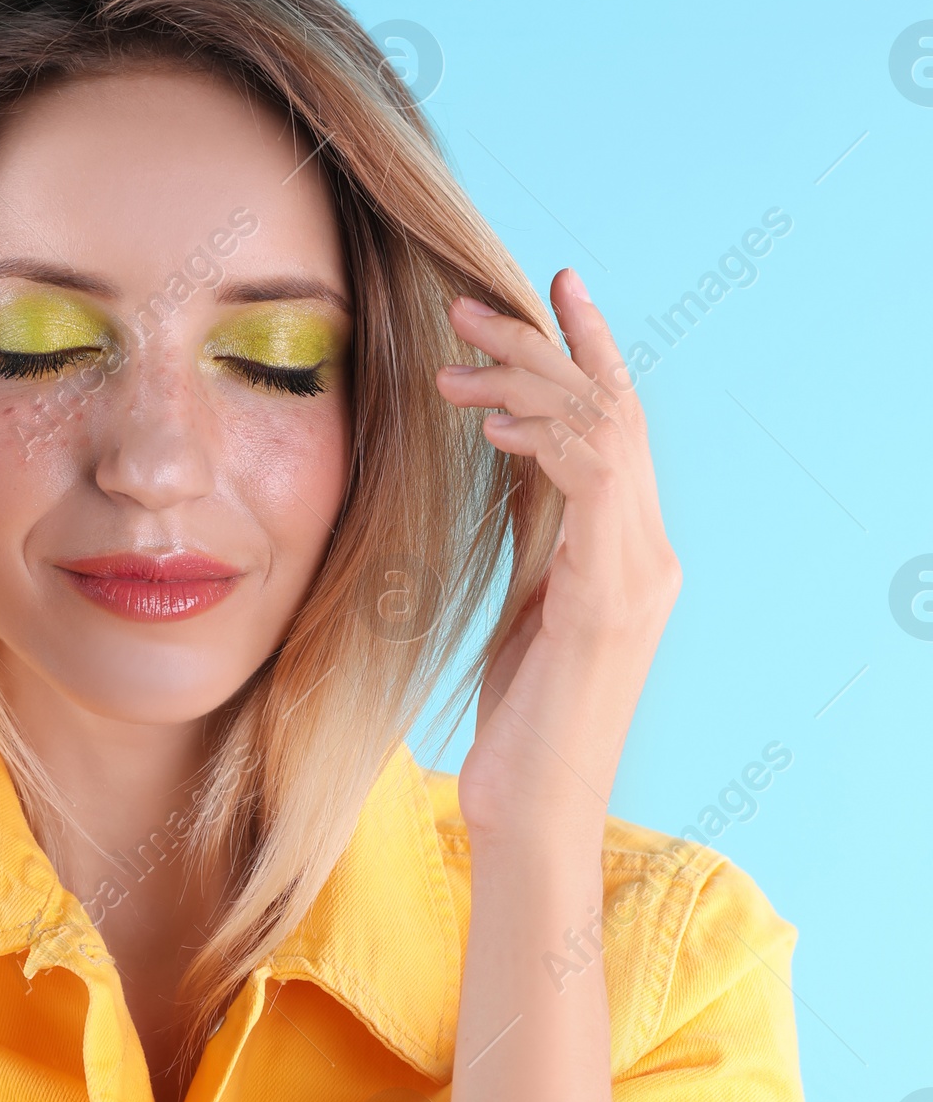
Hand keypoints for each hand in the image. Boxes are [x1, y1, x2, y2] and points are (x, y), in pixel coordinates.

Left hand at [436, 270, 680, 846]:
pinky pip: (591, 484)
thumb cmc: (521, 726)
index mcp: (630, 553)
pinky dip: (546, 440)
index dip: (584, 348)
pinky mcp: (610, 598)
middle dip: (542, 343)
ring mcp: (639, 574)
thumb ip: (537, 532)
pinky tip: (494, 426)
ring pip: (603, 430)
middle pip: (610, 409)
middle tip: (466, 302)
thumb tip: (512, 456)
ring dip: (526, 380)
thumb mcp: (527, 605)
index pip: (616, 424)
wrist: (533, 814)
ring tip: (453, 357)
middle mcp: (649, 552)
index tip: (545, 287)